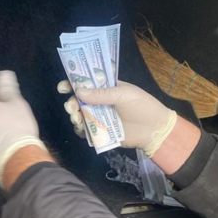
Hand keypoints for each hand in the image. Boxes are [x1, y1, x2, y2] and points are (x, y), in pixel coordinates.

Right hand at [57, 80, 176, 156]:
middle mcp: (99, 103)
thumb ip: (101, 94)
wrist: (154, 130)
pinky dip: (81, 131)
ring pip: (79, 116)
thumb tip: (78, 91)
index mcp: (106, 89)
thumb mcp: (124, 95)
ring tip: (78, 120)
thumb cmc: (142, 107)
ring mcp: (99, 118)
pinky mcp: (101, 133)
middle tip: (72, 108)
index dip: (72, 84)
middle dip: (71, 104)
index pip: (85, 84)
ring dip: (75, 117)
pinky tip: (83, 129)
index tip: (62, 88)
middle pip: (78, 101)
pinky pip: (86, 132)